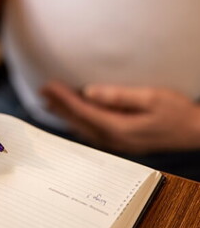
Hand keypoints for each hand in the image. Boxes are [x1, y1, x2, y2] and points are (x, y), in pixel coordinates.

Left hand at [41, 81, 199, 153]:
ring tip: (49, 103)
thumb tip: (90, 92)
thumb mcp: (151, 98)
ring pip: (81, 128)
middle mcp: (111, 138)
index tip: (49, 86)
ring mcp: (114, 142)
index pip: (82, 110)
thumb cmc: (175, 113)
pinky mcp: (118, 141)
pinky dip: (76, 122)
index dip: (63, 97)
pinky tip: (70, 118)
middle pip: (77, 120)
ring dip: (64, 115)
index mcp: (117, 127)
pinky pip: (89, 132)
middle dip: (58, 105)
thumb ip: (119, 96)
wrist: (192, 132)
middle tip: (42, 92)